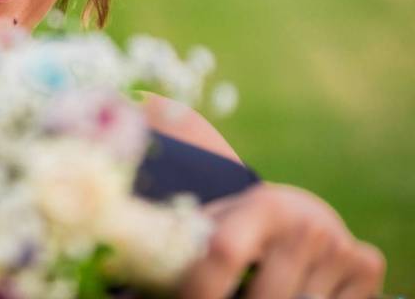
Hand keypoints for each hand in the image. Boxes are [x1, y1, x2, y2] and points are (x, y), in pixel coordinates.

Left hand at [180, 183, 384, 298]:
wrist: (298, 214)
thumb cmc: (240, 227)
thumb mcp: (213, 224)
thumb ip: (182, 246)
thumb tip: (126, 285)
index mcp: (259, 205)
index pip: (224, 253)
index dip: (200, 288)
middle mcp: (305, 223)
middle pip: (264, 297)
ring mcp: (340, 247)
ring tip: (249, 290)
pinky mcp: (367, 267)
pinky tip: (292, 292)